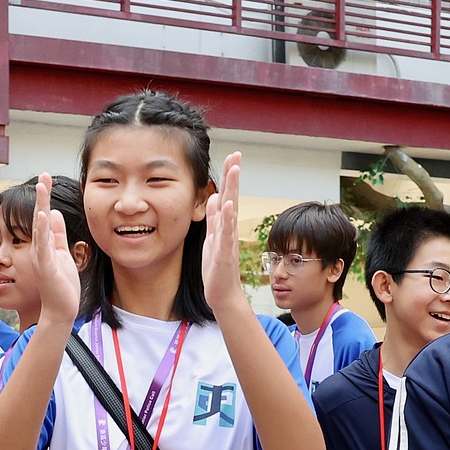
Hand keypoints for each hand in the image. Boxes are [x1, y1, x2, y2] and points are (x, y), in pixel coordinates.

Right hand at [33, 174, 81, 330]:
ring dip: (40, 207)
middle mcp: (39, 248)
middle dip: (42, 196)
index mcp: (44, 244)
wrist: (60, 310)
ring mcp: (41, 257)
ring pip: (39, 228)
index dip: (45, 197)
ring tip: (41, 188)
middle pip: (39, 216)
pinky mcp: (45, 267)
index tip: (46, 178)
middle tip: (43, 176)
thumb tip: (53, 213)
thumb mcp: (61, 254)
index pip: (44, 216)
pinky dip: (43, 230)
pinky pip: (43, 246)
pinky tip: (44, 215)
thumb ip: (56, 235)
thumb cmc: (61, 285)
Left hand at [200, 152, 249, 317]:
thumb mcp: (212, 239)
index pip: (227, 195)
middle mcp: (228, 229)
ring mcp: (227, 240)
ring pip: (231, 210)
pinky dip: (228, 217)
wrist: (223, 294)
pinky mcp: (223, 252)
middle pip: (232, 197)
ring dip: (233, 189)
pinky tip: (229, 203)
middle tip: (237, 154)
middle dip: (233, 175)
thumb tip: (214, 197)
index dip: (229, 177)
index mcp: (224, 225)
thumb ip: (214, 219)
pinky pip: (226, 232)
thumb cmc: (217, 269)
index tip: (232, 157)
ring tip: (235, 170)